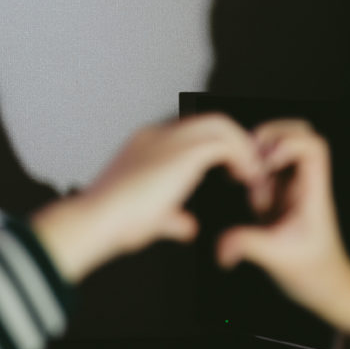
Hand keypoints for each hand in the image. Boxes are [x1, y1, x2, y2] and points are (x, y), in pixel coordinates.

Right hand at [31, 114, 263, 282]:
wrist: (97, 219)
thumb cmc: (113, 223)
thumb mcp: (148, 219)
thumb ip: (171, 218)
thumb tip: (188, 226)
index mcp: (144, 145)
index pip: (188, 133)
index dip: (213, 149)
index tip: (229, 171)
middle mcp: (156, 135)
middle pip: (207, 122)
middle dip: (233, 142)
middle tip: (248, 169)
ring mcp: (169, 139)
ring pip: (220, 124)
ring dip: (241, 147)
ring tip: (252, 174)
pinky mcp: (183, 152)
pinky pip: (225, 142)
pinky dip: (241, 157)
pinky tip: (246, 178)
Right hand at [216, 120, 349, 336]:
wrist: (327, 288)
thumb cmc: (315, 273)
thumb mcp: (277, 258)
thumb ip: (246, 245)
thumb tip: (220, 247)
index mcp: (313, 191)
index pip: (312, 146)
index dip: (285, 143)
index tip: (266, 162)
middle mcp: (305, 184)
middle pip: (299, 133)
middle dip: (270, 135)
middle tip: (250, 156)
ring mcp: (294, 188)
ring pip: (281, 148)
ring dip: (259, 156)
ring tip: (250, 179)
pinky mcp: (282, 197)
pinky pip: (267, 170)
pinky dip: (254, 173)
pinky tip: (251, 196)